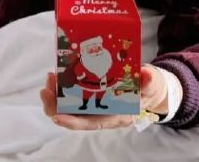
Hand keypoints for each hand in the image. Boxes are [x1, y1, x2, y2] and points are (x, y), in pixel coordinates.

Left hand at [39, 64, 169, 129]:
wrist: (148, 86)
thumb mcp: (152, 86)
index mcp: (114, 116)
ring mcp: (93, 104)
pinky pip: (71, 94)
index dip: (71, 122)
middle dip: (56, 105)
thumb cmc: (148, 89)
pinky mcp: (89, 94)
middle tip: (47, 88)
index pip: (89, 123)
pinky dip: (62, 86)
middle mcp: (100, 113)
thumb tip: (147, 74)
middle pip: (72, 116)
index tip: (57, 116)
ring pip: (68, 106)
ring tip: (49, 78)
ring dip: (55, 95)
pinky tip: (57, 74)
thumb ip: (149, 82)